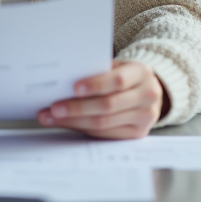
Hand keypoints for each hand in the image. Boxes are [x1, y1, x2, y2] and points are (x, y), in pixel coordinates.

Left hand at [37, 61, 166, 138]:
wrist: (148, 91)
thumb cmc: (125, 76)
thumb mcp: (118, 67)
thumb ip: (98, 72)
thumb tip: (63, 83)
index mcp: (142, 73)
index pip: (118, 81)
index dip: (96, 85)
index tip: (74, 88)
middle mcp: (148, 96)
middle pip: (108, 105)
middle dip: (77, 108)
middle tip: (54, 108)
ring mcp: (145, 117)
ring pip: (103, 123)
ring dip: (74, 121)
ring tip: (52, 118)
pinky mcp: (138, 133)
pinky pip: (105, 133)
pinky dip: (83, 128)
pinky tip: (67, 124)